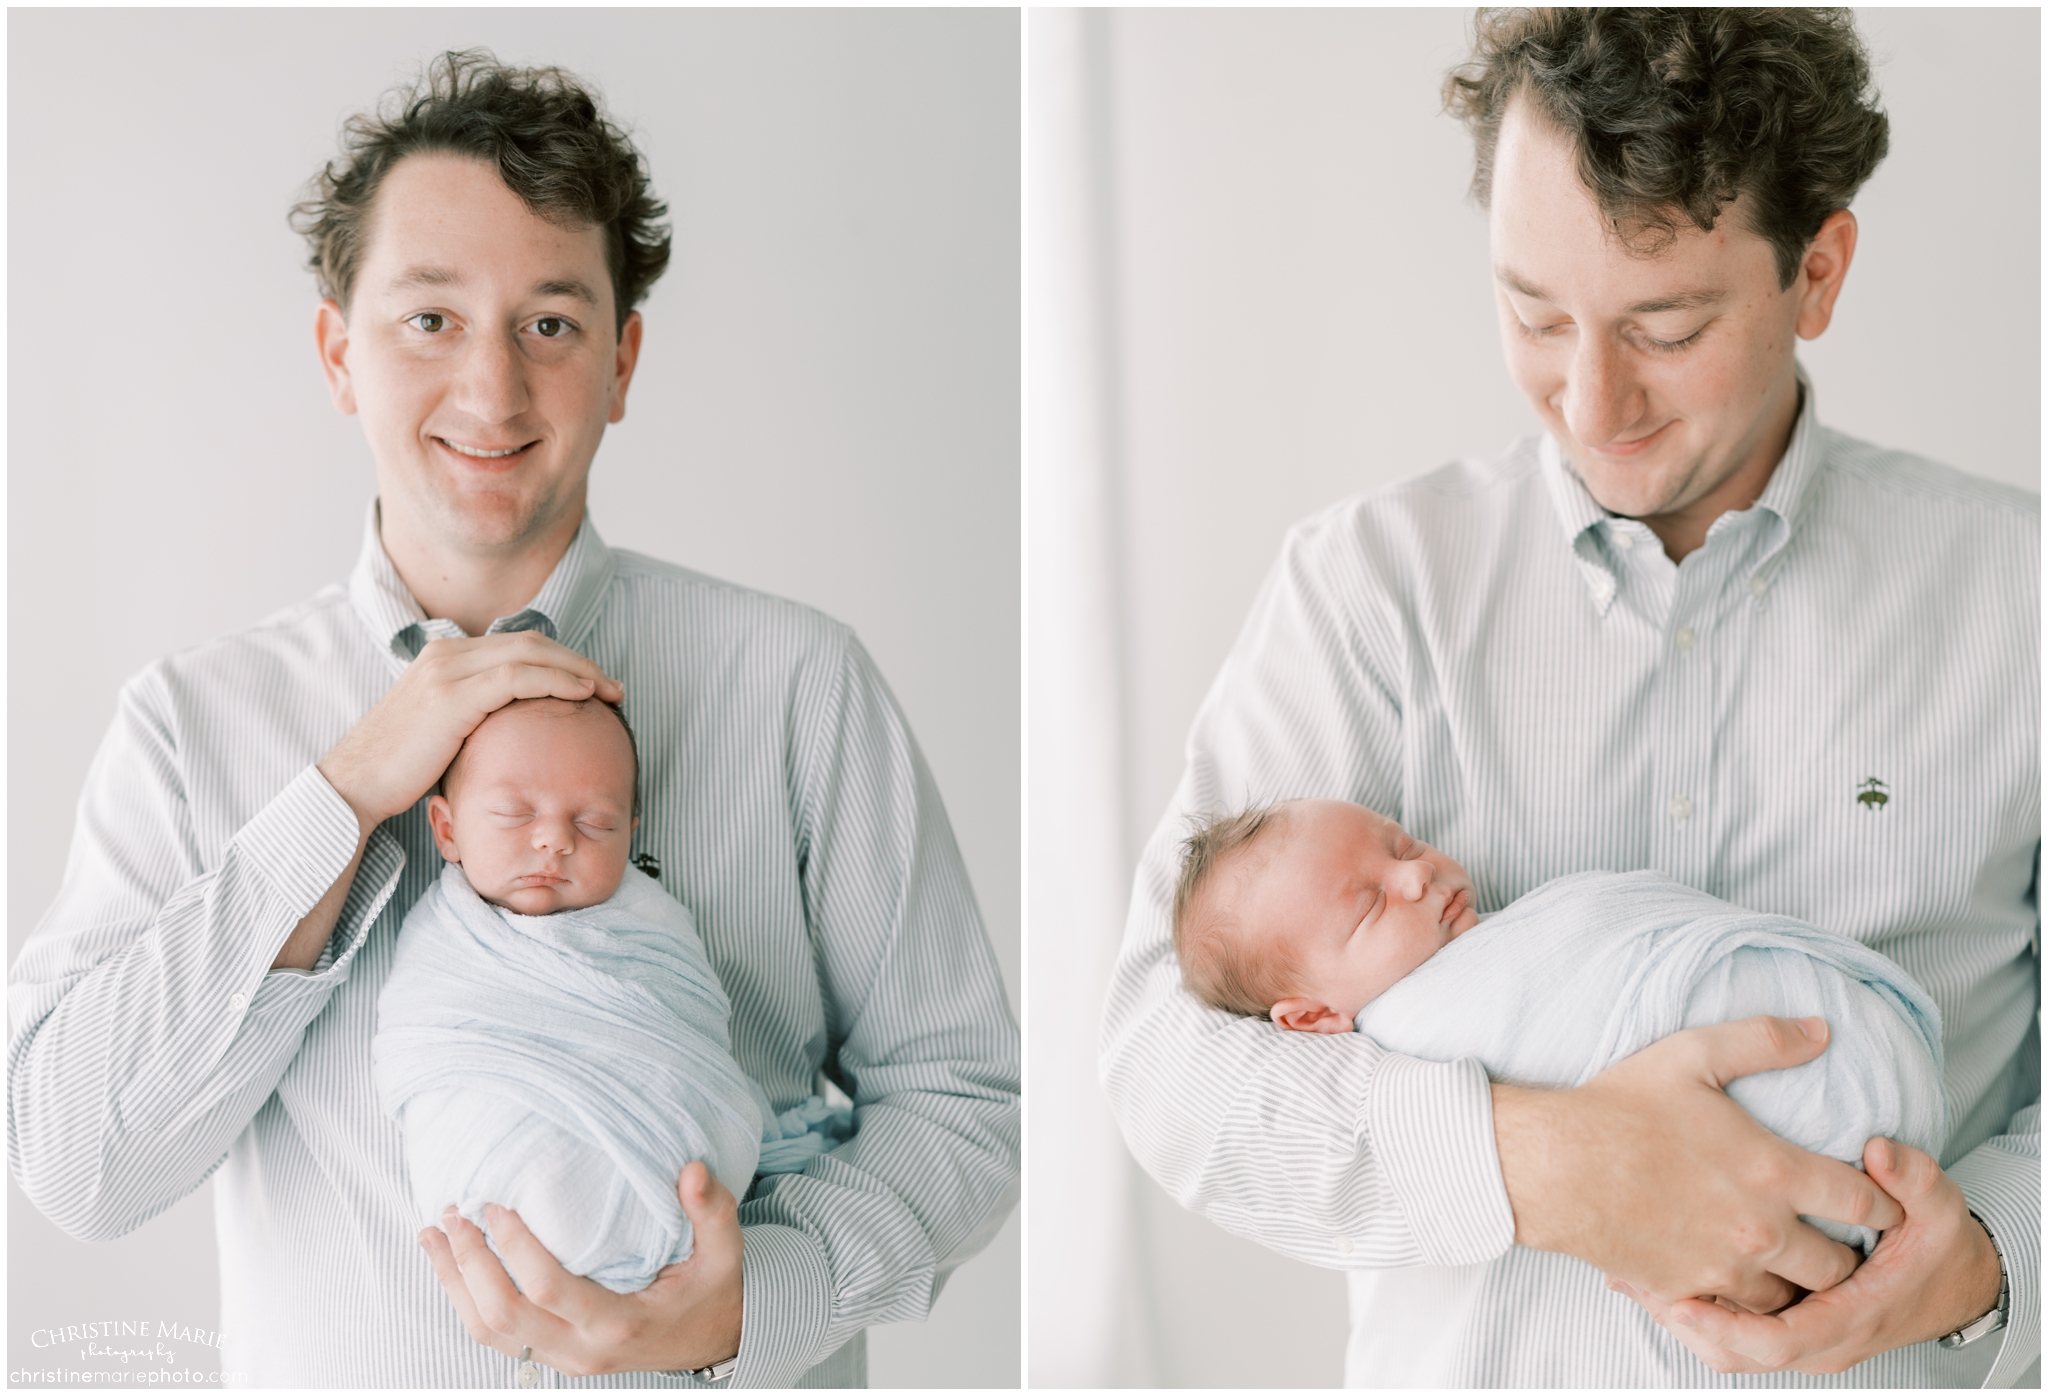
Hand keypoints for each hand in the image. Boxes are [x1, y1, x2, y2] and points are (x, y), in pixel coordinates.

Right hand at [320, 632, 622, 834]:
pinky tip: (582, 695)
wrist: (355, 785)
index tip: (594, 682)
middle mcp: (446, 654)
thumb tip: (515, 721)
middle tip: (613, 685)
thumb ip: (475, 712)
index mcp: (444, 656)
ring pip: (530, 654)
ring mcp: (447, 671)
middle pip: (531, 643)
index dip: (562, 659)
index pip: (517, 645)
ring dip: (577, 670)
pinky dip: (556, 681)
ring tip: (608, 691)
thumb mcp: (442, 729)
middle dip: (578, 661)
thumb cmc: (401, 768)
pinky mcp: (452, 697)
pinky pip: (517, 678)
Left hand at [418, 1161, 744, 1376]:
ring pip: (488, 1332)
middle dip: (468, 1263)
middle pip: (503, 1315)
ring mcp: (564, 1358)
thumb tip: (691, 1169)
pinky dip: (467, 1300)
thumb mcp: (725, 1251)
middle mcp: (582, 1347)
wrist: (716, 1341)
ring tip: (434, 1236)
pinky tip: (455, 1265)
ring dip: (454, 1283)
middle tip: (452, 1213)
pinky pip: (496, 1337)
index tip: (495, 1205)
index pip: (547, 1290)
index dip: (513, 1248)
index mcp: (619, 1321)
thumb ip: (711, 1209)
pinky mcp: (553, 1356)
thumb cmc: (714, 1291)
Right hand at [1492, 1015, 1904, 1313]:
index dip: (1886, 1207)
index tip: (1885, 1206)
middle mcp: (1760, 1230)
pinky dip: (1744, 1301)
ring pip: (1791, 1299)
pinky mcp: (1688, 1290)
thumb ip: (1763, 1040)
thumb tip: (1821, 1030)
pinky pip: (1738, 1314)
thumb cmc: (1619, 1108)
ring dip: (1795, 1284)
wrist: (1556, 1167)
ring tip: (1789, 1266)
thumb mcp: (1692, 1055)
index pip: (1863, 1203)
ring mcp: (1724, 1267)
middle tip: (1838, 1242)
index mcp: (1773, 1172)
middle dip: (1846, 1256)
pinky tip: (1735, 1279)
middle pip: (1838, 1267)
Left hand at [1608, 1137, 2003, 1373]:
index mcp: (1851, 1316)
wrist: (1952, 1283)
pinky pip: (1730, 1337)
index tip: (1677, 1297)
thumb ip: (1912, 1177)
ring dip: (1678, 1318)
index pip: (1778, 1340)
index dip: (1724, 1324)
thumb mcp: (1937, 1207)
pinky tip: (1645, 1280)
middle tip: (1628, 1279)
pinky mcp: (1788, 1328)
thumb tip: (1878, 1150)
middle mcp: (1823, 1341)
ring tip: (1626, 1277)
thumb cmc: (1935, 1244)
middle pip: (1736, 1353)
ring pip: (1725, 1350)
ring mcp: (1804, 1340)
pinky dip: (1690, 1314)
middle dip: (1682, 1320)